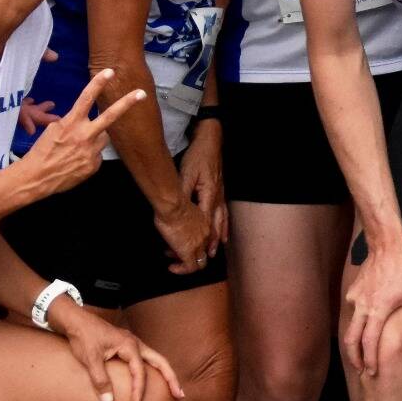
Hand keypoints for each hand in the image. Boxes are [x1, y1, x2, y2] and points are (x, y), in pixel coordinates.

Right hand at [19, 67, 146, 199]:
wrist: (37, 178)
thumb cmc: (41, 152)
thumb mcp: (53, 130)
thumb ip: (71, 123)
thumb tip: (83, 121)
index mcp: (71, 123)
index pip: (86, 98)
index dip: (98, 83)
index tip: (109, 71)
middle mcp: (84, 135)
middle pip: (110, 116)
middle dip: (127, 104)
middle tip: (141, 93)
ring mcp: (91, 151)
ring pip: (103, 138)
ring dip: (95, 139)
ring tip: (78, 148)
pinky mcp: (94, 165)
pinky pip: (97, 155)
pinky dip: (89, 156)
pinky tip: (76, 161)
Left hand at [57, 303, 182, 400]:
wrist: (75, 320)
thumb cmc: (83, 337)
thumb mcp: (90, 360)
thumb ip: (100, 381)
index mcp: (129, 345)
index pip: (140, 372)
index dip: (139, 391)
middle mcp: (136, 343)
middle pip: (160, 361)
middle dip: (171, 378)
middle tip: (180, 395)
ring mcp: (133, 343)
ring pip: (155, 359)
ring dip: (165, 373)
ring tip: (174, 389)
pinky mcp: (127, 345)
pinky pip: (146, 358)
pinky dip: (154, 369)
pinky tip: (154, 379)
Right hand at [154, 194, 215, 272]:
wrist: (174, 205)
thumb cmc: (175, 202)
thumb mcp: (183, 208)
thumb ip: (183, 217)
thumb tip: (174, 220)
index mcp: (206, 223)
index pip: (205, 238)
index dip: (194, 243)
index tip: (182, 241)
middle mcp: (205, 235)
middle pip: (203, 251)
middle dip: (190, 254)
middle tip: (177, 253)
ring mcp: (198, 244)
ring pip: (198, 262)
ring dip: (185, 263)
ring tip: (172, 261)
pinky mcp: (188, 252)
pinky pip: (189, 268)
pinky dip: (181, 270)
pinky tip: (172, 268)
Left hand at [178, 121, 227, 253]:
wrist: (210, 141)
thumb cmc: (198, 156)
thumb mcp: (186, 173)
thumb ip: (182, 191)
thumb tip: (177, 207)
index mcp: (209, 196)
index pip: (204, 223)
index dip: (198, 238)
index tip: (193, 250)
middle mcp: (217, 199)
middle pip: (215, 227)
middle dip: (210, 244)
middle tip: (205, 259)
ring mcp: (221, 196)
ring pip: (221, 222)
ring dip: (218, 238)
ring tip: (215, 252)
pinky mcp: (220, 192)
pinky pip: (224, 214)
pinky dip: (224, 227)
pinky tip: (225, 234)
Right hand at [343, 238, 401, 376]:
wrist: (387, 246)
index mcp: (378, 311)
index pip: (369, 342)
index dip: (370, 360)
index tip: (372, 371)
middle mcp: (363, 307)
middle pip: (352, 339)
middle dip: (355, 358)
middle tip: (360, 370)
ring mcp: (355, 299)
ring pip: (349, 326)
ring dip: (353, 343)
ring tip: (359, 354)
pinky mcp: (353, 291)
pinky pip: (352, 312)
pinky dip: (356, 324)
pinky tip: (364, 327)